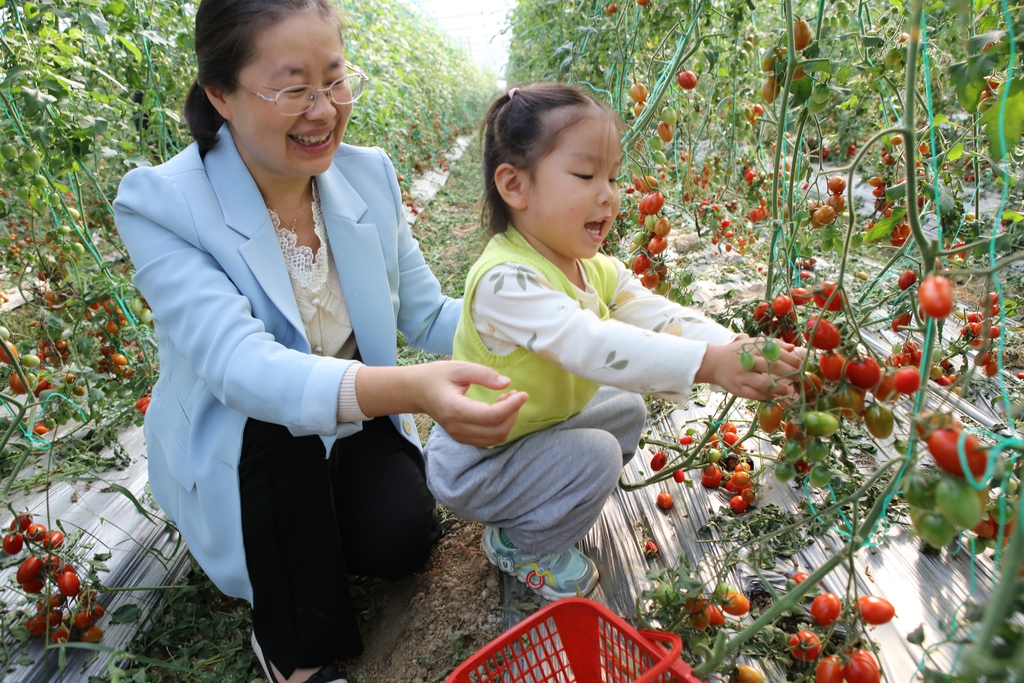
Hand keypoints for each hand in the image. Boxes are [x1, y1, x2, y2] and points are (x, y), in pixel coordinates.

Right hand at [414, 361, 528, 446]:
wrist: (417, 391)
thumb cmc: (436, 376)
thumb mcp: (459, 368)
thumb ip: (484, 374)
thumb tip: (507, 384)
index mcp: (454, 409)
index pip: (490, 417)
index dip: (512, 407)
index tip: (523, 394)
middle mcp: (457, 427)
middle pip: (497, 431)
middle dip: (513, 413)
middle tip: (515, 394)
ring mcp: (459, 436)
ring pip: (495, 438)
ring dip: (508, 421)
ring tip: (507, 400)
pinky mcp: (463, 438)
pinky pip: (489, 439)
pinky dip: (500, 426)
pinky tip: (499, 409)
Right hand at [695, 337, 805, 400]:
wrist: (714, 363)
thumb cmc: (737, 353)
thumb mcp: (752, 344)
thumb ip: (772, 344)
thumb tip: (793, 348)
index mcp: (752, 349)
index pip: (776, 353)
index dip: (790, 359)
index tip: (800, 364)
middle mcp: (747, 362)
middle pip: (772, 367)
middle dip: (789, 373)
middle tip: (799, 377)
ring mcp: (742, 377)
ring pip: (764, 384)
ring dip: (779, 388)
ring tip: (788, 390)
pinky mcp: (738, 389)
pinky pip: (755, 395)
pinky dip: (767, 396)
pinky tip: (774, 395)